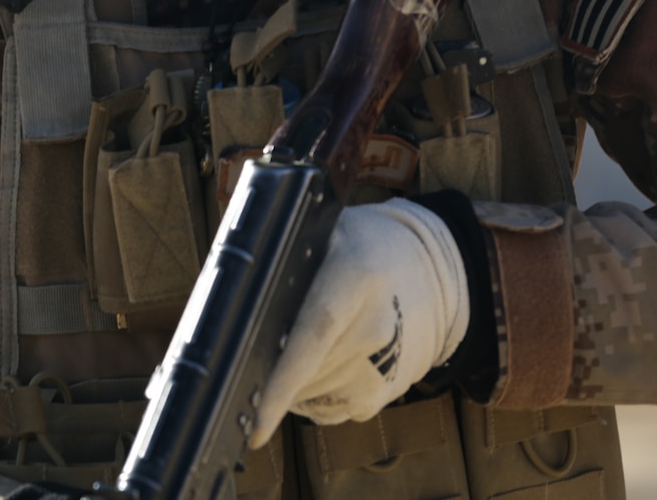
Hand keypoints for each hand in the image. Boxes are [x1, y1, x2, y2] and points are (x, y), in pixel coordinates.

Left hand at [249, 198, 468, 446]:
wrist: (426, 274)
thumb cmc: (354, 249)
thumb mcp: (321, 235)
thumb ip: (282, 265)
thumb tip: (231, 308)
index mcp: (356, 277)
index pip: (312, 337)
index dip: (280, 382)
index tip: (255, 422)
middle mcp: (376, 327)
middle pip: (302, 375)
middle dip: (269, 371)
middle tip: (260, 342)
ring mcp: (383, 368)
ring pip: (308, 397)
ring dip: (289, 382)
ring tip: (297, 342)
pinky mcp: (381, 396)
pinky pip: (323, 410)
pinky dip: (307, 394)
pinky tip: (318, 361)